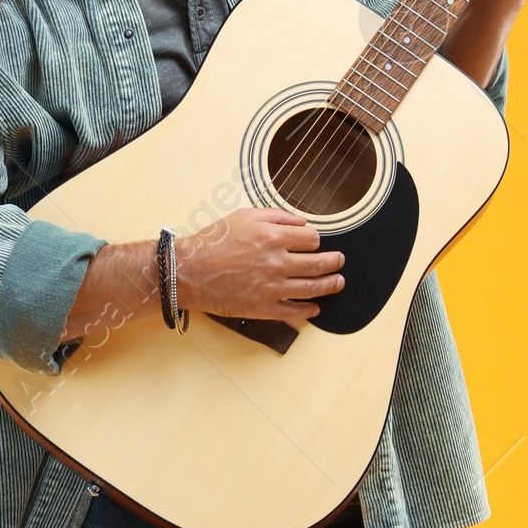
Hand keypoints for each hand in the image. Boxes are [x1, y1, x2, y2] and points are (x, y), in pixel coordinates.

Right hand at [176, 205, 343, 326]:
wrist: (188, 271)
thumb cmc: (212, 242)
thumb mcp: (243, 216)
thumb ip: (275, 215)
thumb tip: (300, 222)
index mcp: (273, 237)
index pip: (312, 239)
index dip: (315, 240)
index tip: (314, 243)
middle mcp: (277, 262)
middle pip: (319, 263)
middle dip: (334, 262)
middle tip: (339, 262)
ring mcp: (272, 288)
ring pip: (313, 288)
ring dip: (330, 285)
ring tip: (338, 283)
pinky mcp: (263, 308)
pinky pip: (294, 311)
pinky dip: (308, 311)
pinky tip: (315, 308)